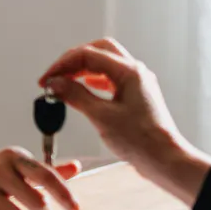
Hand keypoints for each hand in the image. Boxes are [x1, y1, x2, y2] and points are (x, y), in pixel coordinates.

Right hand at [39, 38, 210, 205]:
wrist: (164, 159)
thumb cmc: (140, 140)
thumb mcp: (101, 117)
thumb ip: (76, 96)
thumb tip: (55, 83)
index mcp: (129, 72)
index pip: (88, 55)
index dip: (63, 65)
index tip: (46, 80)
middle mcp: (135, 72)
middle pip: (99, 50)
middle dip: (73, 60)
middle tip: (55, 76)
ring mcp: (137, 82)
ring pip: (105, 63)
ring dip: (82, 69)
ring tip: (64, 83)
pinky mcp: (136, 95)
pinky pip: (111, 78)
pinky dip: (93, 80)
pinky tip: (83, 89)